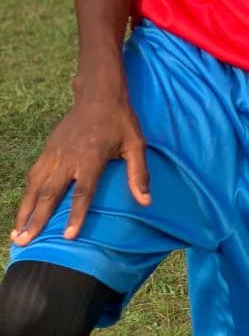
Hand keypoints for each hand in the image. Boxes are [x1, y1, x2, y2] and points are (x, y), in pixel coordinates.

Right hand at [11, 87, 149, 244]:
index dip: (76, 215)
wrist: (99, 93)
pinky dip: (27, 193)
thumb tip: (146, 202)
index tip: (67, 237)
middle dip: (37, 219)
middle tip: (24, 241)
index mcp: (91, 157)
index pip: (83, 192)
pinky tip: (23, 208)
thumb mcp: (136, 144)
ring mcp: (55, 152)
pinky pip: (34, 174)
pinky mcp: (48, 148)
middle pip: (50, 193)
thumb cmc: (121, 120)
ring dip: (25, 210)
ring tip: (15, 233)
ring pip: (36, 185)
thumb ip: (139, 173)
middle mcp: (69, 157)